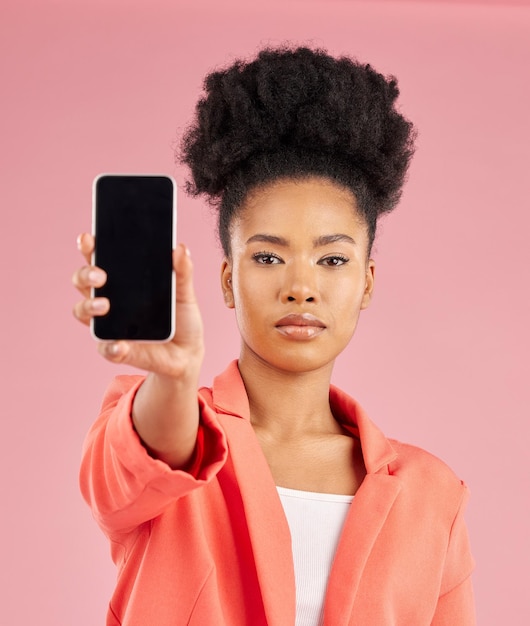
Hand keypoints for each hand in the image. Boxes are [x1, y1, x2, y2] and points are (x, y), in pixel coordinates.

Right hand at [72, 233, 203, 376]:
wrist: (188, 352)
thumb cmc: (180, 317)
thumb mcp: (185, 292)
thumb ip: (183, 272)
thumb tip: (181, 248)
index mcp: (123, 282)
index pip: (99, 259)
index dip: (89, 247)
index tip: (88, 238)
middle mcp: (109, 300)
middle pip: (83, 281)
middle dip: (85, 274)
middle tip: (100, 275)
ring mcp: (109, 325)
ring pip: (83, 311)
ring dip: (88, 306)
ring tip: (103, 305)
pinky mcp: (117, 349)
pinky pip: (106, 348)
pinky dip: (110, 347)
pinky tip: (119, 345)